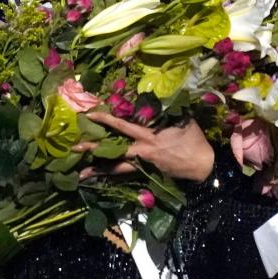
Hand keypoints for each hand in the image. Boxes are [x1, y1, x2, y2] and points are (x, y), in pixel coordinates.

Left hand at [77, 112, 214, 182]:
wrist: (202, 164)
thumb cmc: (193, 139)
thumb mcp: (180, 119)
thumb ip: (165, 110)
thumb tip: (157, 96)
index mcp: (148, 135)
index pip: (121, 126)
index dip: (105, 119)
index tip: (90, 115)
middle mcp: (142, 151)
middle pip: (113, 150)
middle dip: (93, 149)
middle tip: (74, 148)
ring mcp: (144, 165)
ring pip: (116, 168)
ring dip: (98, 170)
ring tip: (80, 175)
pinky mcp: (147, 175)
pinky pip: (126, 176)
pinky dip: (112, 178)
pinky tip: (101, 182)